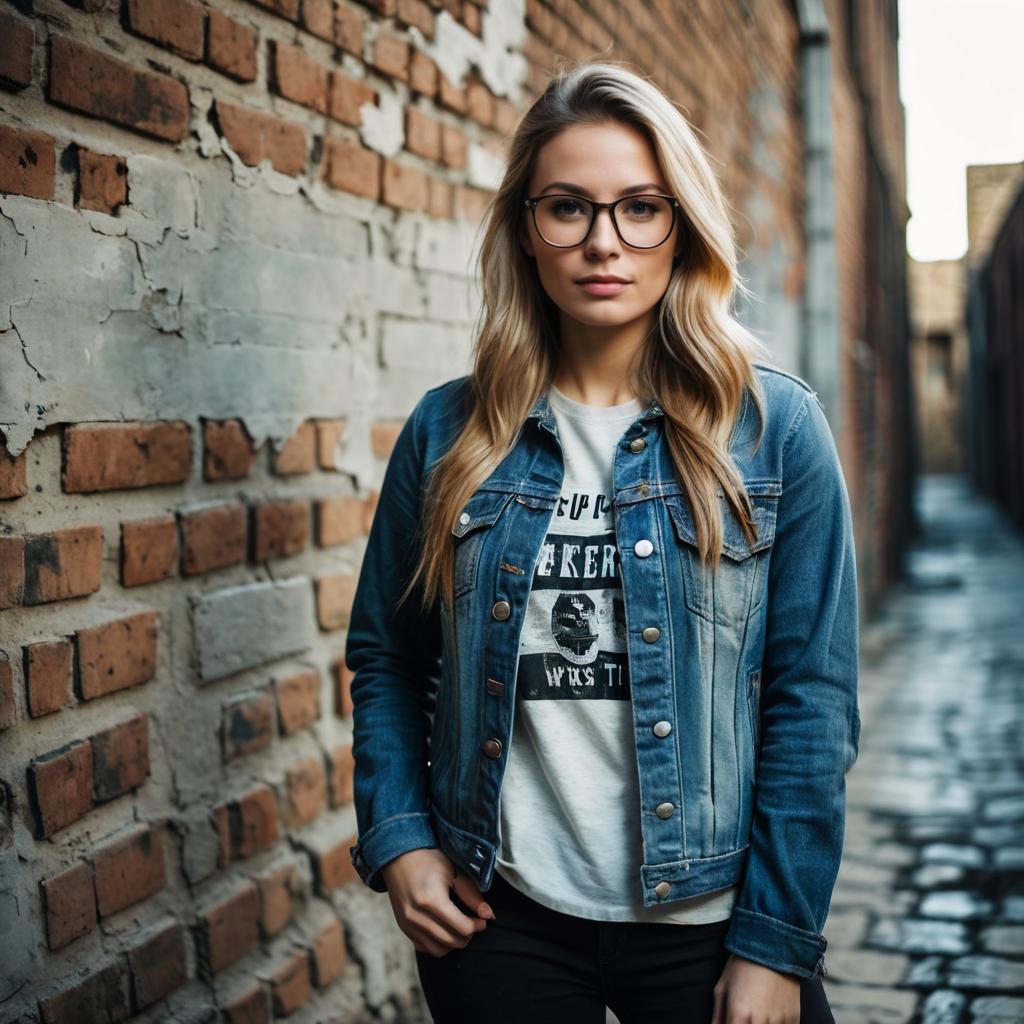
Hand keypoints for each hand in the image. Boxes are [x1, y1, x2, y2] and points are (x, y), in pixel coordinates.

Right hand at [380, 848, 495, 957]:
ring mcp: (408, 924)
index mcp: (431, 900)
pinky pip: (425, 948)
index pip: (462, 928)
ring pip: (438, 950)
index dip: (477, 926)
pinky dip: (439, 945)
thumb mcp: (453, 872)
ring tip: (460, 928)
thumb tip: (489, 915)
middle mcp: (417, 916)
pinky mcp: (404, 928)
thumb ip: (471, 895)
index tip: (482, 919)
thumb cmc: (428, 859)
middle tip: (474, 923)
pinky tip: (445, 930)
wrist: (398, 857)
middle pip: (451, 941)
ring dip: (454, 943)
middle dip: (467, 936)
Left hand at [712, 954, 800, 1023]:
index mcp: (739, 1014)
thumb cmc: (743, 964)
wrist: (774, 946)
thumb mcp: (723, 987)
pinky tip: (771, 1015)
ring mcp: (780, 1022)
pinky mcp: (795, 1019)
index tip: (733, 1021)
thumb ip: (718, 1016)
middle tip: (745, 1017)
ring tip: (758, 1014)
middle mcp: (761, 1022)